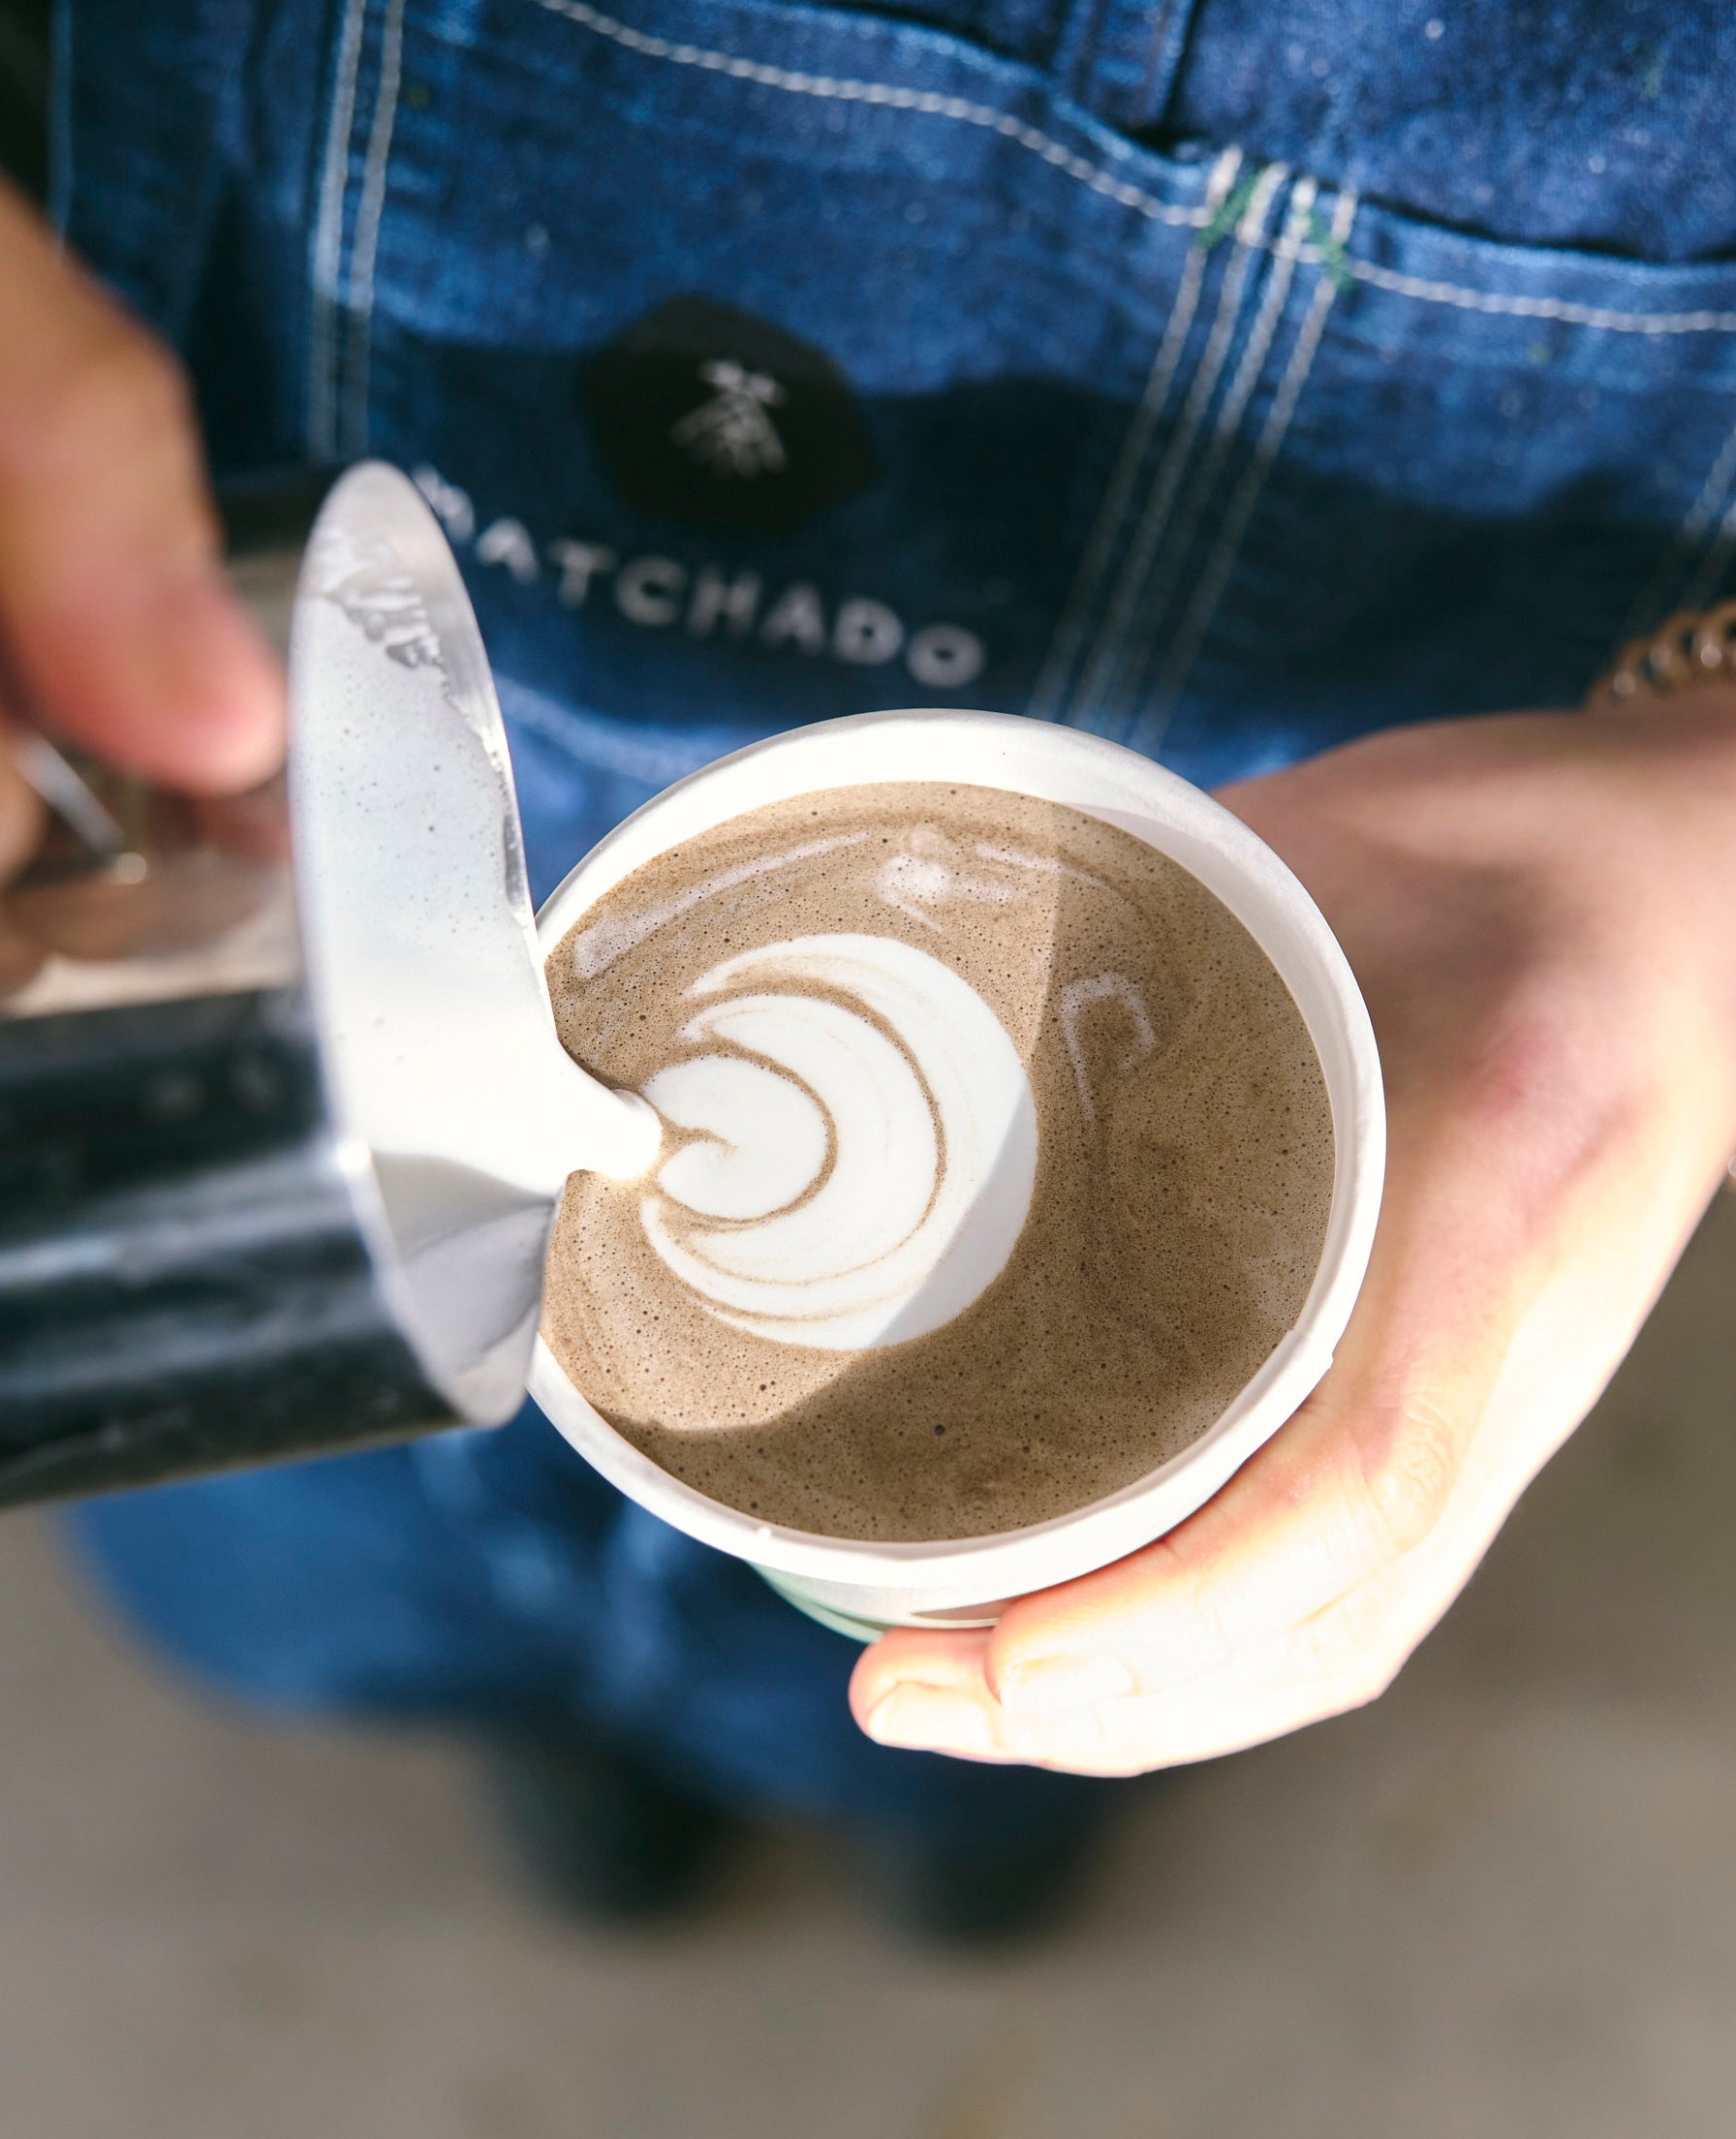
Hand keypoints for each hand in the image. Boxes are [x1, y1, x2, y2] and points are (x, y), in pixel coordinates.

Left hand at [852, 695, 1735, 1771]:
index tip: (1017, 1648)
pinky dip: (1196, 1643)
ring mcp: (1485, 1395)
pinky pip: (1338, 1572)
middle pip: (1325, 1619)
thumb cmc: (1513, 857)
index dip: (1188, 1597)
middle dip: (1107, 1697)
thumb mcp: (1342, 849)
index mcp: (1486, 1224)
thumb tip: (941, 964)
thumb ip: (1156, 922)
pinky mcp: (1449, 1390)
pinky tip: (1062, 1643)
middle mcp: (1498, 1355)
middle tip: (897, 1697)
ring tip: (946, 1701)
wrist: (1674, 891)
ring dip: (1139, 1705)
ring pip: (1331, 1631)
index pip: (1360, 1480)